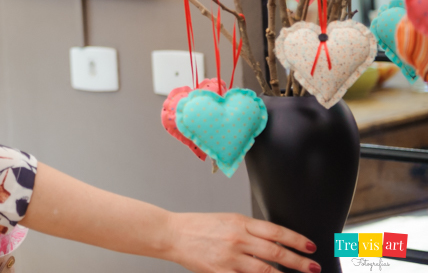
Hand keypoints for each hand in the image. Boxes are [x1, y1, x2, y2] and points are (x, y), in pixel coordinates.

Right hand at [164, 212, 318, 272]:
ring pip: (265, 270)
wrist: (172, 234)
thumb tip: (273, 242)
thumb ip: (249, 230)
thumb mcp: (227, 220)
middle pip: (275, 252)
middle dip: (298, 262)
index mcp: (239, 222)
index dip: (296, 240)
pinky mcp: (221, 272)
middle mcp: (237, 239)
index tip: (310, 246)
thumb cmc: (198, 226)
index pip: (276, 231)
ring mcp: (230, 258)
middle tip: (314, 267)